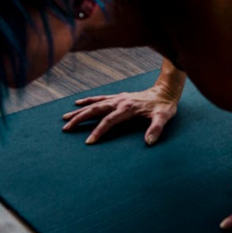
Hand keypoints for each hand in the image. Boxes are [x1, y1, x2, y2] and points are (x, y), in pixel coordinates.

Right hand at [61, 86, 178, 144]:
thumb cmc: (164, 106)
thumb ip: (156, 129)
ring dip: (79, 111)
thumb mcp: (163, 117)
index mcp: (128, 108)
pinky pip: (99, 98)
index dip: (98, 131)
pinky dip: (88, 101)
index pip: (109, 121)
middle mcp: (119, 102)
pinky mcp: (118, 97)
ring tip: (65, 117)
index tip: (89, 141)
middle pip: (95, 110)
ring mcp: (117, 98)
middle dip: (79, 119)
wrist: (165, 90)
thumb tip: (149, 142)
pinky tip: (78, 103)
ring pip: (94, 104)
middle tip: (66, 128)